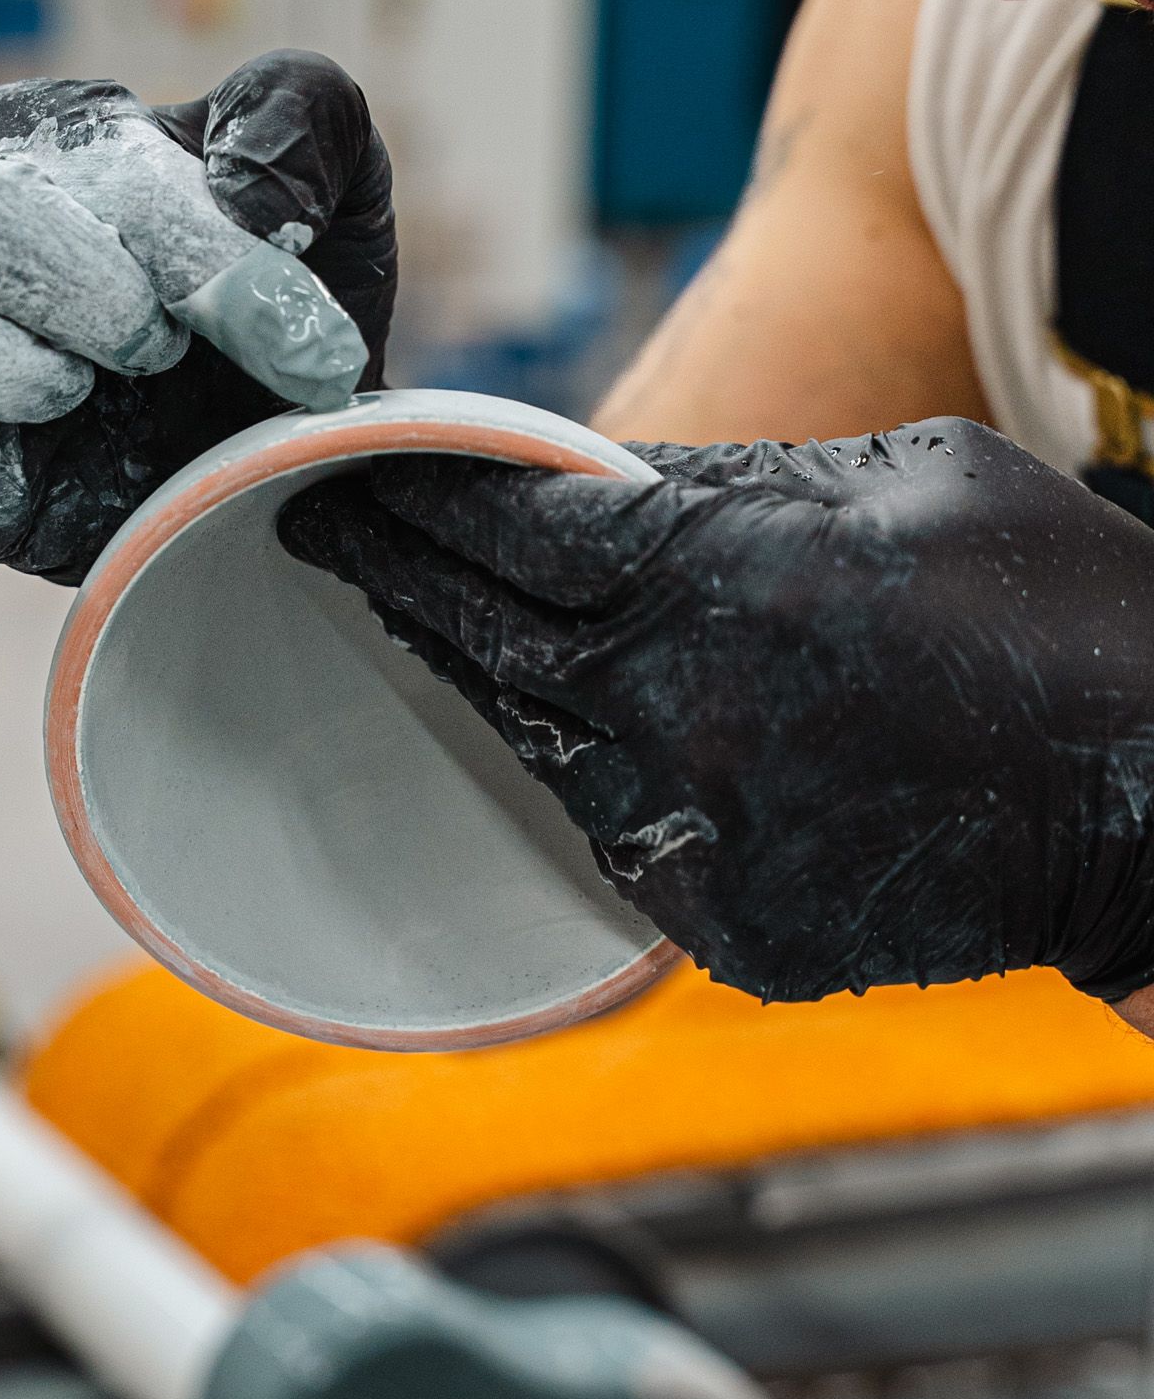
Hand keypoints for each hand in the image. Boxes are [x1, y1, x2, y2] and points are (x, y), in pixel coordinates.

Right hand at [0, 52, 395, 583]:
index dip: (193, 250)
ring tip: (70, 393)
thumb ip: (300, 126)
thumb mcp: (335, 191)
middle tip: (164, 352)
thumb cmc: (281, 304)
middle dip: (83, 290)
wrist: (277, 447)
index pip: (79, 163)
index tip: (298, 335)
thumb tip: (242, 193)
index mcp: (40, 143)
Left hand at [278, 420, 1153, 1004]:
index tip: (343, 480)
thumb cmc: (1059, 604)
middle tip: (338, 543)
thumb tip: (616, 482)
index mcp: (725, 577)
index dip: (414, 501)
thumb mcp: (905, 474)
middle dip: (402, 583)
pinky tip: (578, 732)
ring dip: (483, 683)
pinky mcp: (732, 924)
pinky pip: (620, 839)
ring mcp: (702, 832)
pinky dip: (593, 777)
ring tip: (432, 626)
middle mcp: (684, 711)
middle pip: (487, 641)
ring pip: (538, 746)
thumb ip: (739, 481)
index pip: (510, 531)